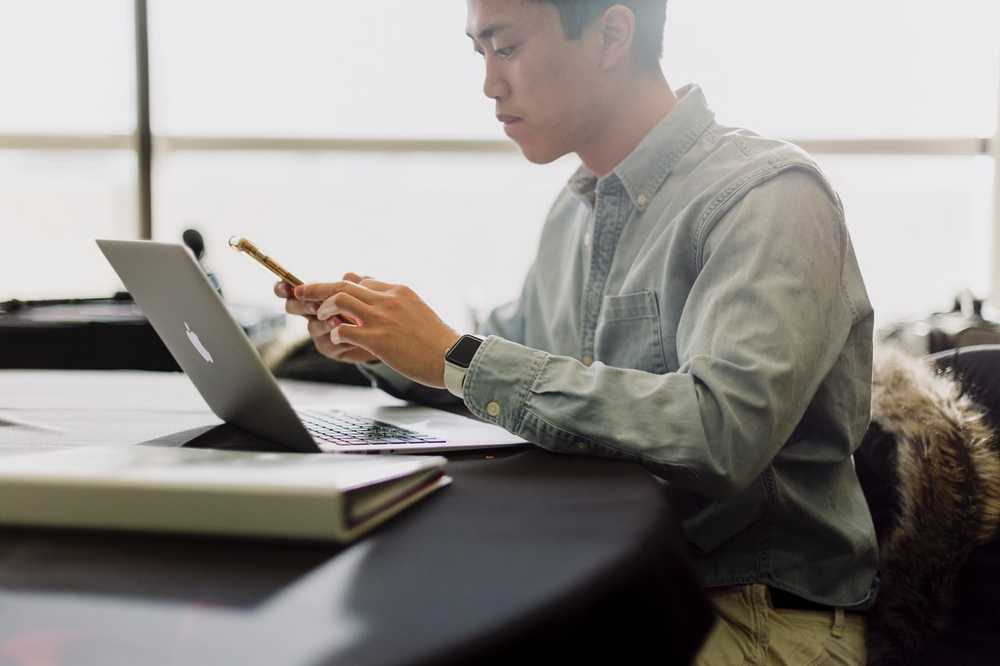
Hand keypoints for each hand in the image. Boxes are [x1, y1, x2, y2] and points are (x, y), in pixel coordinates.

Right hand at [275, 273, 378, 363]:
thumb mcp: (366, 292)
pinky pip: (329, 343)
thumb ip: (356, 283)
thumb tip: (348, 276)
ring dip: (324, 323)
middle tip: (315, 306)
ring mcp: (320, 331)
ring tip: (337, 321)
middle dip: (302, 305)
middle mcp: (313, 313)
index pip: (293, 289)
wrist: (382, 335)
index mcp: (317, 296)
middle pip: (293, 307)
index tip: (284, 287)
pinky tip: (353, 336)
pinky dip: (341, 338)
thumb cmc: (370, 309)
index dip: (283, 287)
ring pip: (312, 326)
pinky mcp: (330, 348)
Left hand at [294, 278, 460, 387]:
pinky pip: (345, 329)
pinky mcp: (378, 340)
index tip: (328, 293)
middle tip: (299, 292)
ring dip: (324, 309)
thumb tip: (377, 295)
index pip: (362, 280)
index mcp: (398, 290)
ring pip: (340, 300)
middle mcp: (388, 299)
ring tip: (321, 318)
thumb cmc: (436, 340)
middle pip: (344, 284)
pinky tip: (338, 339)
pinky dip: (336, 333)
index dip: (341, 286)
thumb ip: (394, 301)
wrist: (451, 358)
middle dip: (316, 287)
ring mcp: (382, 318)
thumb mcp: (416, 310)